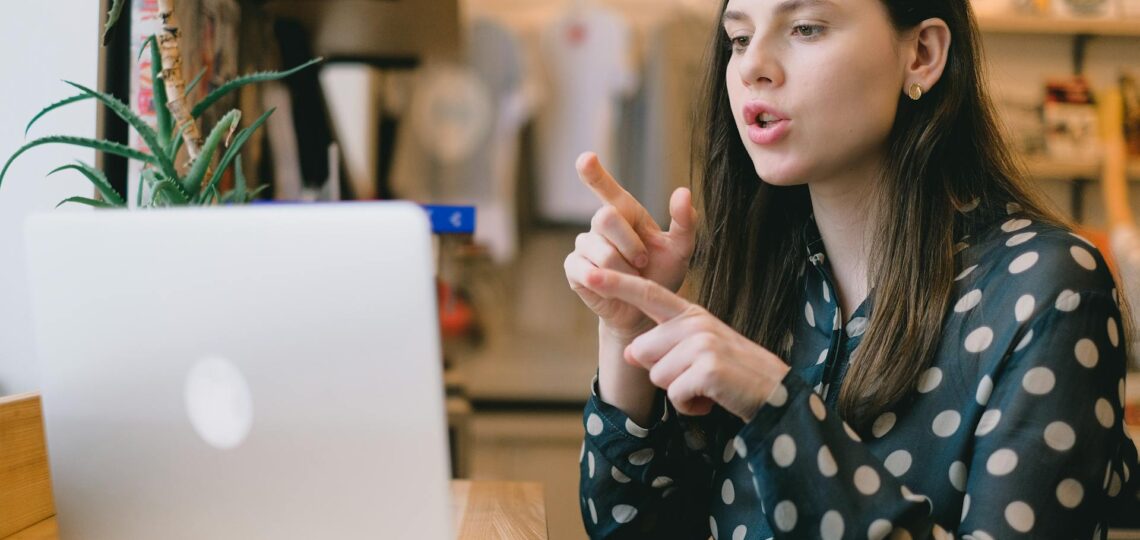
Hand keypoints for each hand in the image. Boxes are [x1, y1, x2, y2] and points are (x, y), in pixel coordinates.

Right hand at [564, 152, 696, 339]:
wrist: (646, 310)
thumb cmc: (662, 275)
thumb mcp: (680, 249)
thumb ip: (684, 222)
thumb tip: (682, 191)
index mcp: (625, 212)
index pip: (605, 188)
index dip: (594, 173)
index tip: (586, 158)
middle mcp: (601, 224)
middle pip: (605, 218)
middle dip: (629, 244)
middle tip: (643, 263)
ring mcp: (584, 245)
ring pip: (600, 250)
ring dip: (623, 269)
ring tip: (631, 279)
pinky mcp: (573, 268)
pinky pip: (585, 269)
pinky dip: (605, 281)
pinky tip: (611, 286)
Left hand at [583, 267, 790, 421]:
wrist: (775, 392)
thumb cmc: (732, 373)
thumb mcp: (697, 352)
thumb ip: (663, 346)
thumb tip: (628, 352)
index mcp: (691, 314)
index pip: (648, 295)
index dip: (617, 284)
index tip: (590, 273)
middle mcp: (695, 323)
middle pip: (642, 352)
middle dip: (662, 374)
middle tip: (696, 376)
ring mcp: (702, 344)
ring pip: (657, 376)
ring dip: (678, 392)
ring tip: (707, 386)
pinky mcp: (708, 368)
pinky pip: (675, 395)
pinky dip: (691, 406)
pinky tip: (711, 398)